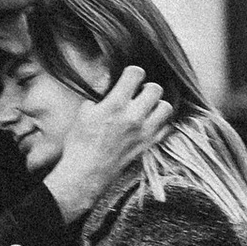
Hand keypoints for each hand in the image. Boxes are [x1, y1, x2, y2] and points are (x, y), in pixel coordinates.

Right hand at [43, 64, 174, 219]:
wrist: (86, 173)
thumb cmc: (80, 143)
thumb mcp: (84, 112)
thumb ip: (100, 97)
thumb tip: (110, 89)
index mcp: (116, 104)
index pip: (136, 73)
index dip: (132, 72)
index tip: (129, 77)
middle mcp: (134, 115)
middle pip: (156, 89)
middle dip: (147, 87)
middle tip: (139, 92)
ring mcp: (144, 131)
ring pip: (166, 107)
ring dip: (158, 104)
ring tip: (148, 107)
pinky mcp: (148, 144)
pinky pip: (166, 127)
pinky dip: (161, 122)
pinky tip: (151, 122)